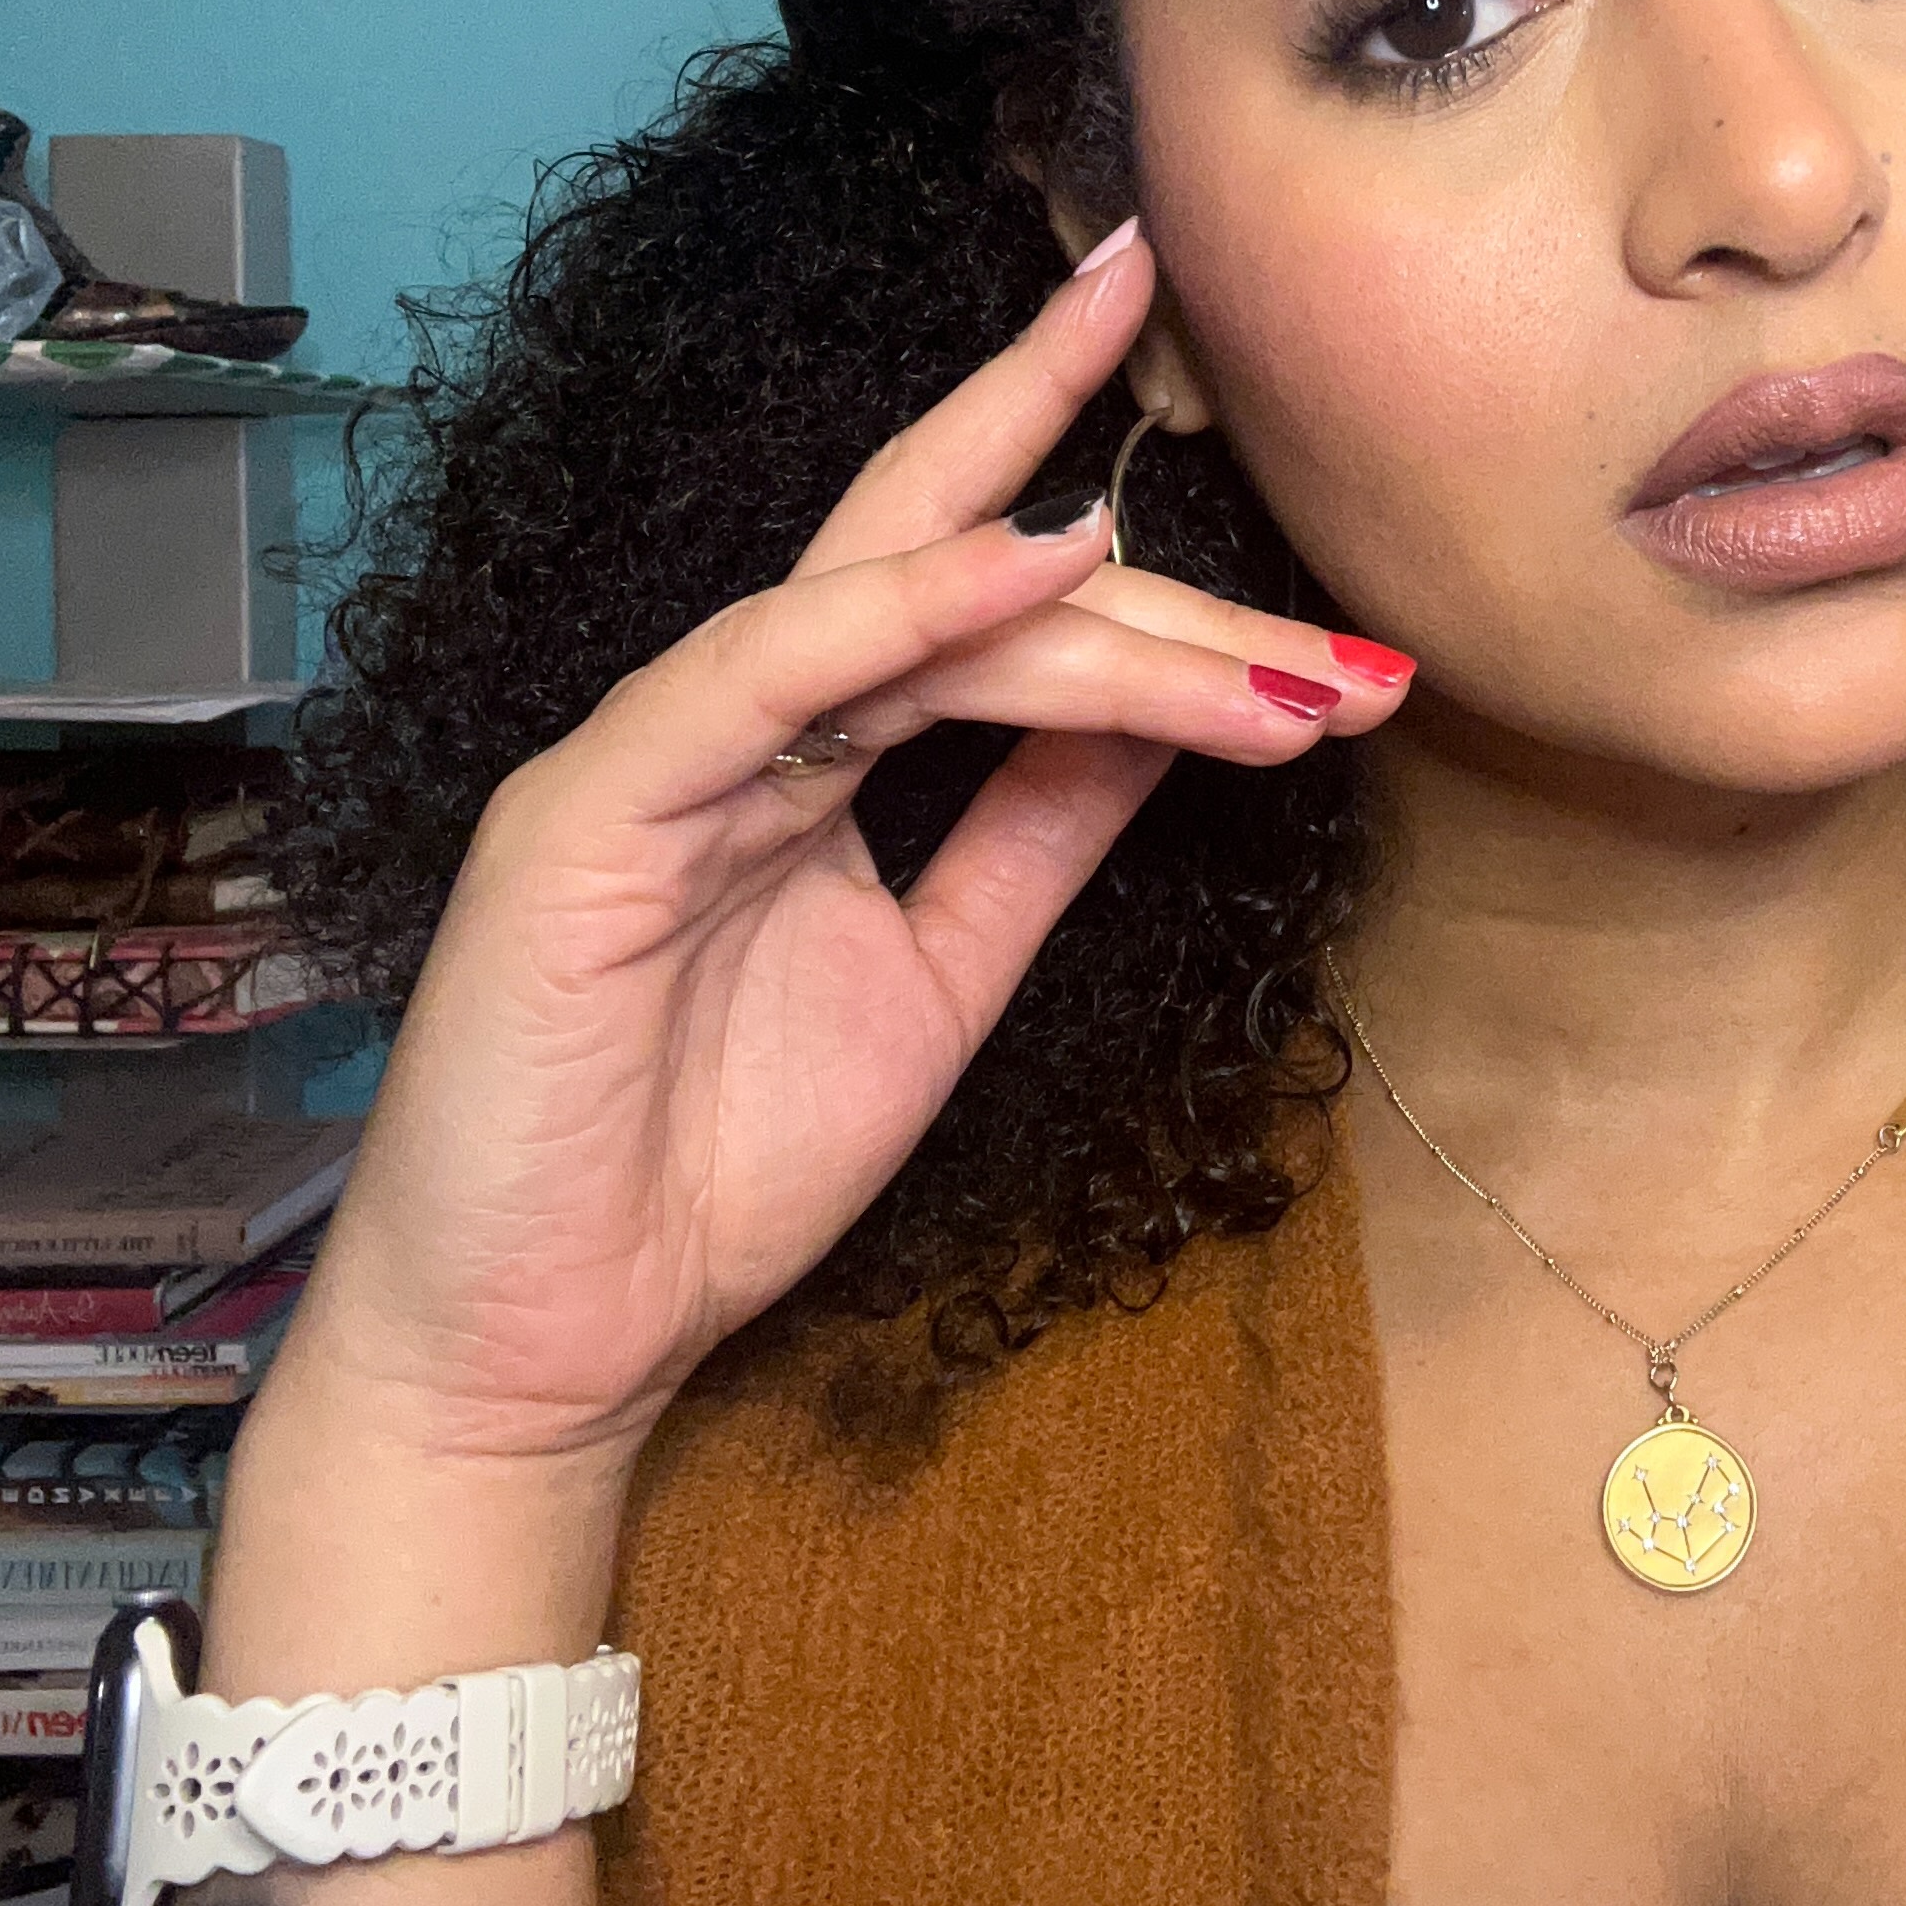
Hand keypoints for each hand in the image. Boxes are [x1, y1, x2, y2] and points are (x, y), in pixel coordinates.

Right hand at [259, 229, 1408, 1483]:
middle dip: (1173, 587)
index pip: (981, 590)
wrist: (545, 1350)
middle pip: (962, 562)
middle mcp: (736, 712)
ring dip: (1110, 628)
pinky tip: (1044, 556)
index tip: (1333, 592)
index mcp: (809, 745)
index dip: (1145, 555)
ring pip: (903, 609)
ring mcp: (660, 745)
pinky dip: (906, 603)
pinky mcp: (593, 807)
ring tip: (1274, 668)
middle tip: (1360, 658)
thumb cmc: (711, 1169)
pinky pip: (767, 668)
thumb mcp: (938, 978)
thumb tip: (1167, 712)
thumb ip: (1034, 834)